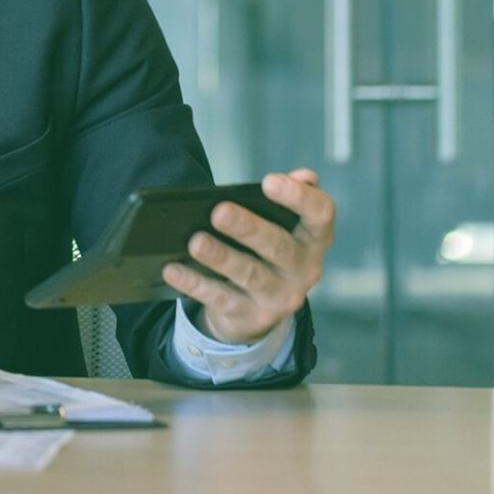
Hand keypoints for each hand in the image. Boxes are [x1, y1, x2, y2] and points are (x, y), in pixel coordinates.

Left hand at [162, 169, 334, 345]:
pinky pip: (220, 298)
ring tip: (195, 242)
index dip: (299, 197)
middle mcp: (304, 269)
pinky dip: (195, 283)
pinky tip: (173, 269)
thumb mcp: (284, 226)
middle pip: (278, 246)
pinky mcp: (251, 317)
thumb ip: (292, 198)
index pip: (320, 214)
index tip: (269, 181)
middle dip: (248, 228)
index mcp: (313, 239)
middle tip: (219, 211)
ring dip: (220, 257)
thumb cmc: (267, 251)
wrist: (261, 310)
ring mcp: (279, 297)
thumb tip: (306, 176)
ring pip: (249, 275)